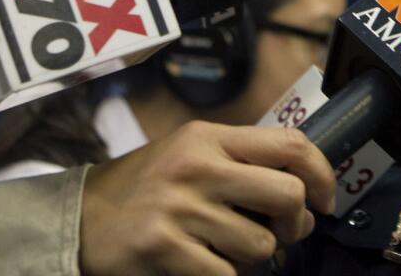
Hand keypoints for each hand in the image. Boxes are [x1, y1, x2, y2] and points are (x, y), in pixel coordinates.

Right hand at [80, 120, 335, 275]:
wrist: (76, 219)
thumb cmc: (146, 187)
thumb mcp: (190, 152)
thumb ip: (240, 158)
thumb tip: (305, 179)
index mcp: (208, 138)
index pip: (291, 145)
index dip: (322, 174)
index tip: (324, 199)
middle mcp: (196, 168)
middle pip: (288, 195)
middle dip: (298, 223)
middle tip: (286, 232)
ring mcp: (179, 209)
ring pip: (260, 245)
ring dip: (256, 257)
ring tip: (233, 249)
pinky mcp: (162, 248)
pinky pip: (226, 274)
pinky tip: (208, 265)